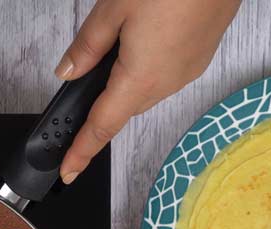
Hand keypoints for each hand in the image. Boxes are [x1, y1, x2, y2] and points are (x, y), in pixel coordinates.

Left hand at [56, 0, 240, 182]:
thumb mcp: (114, 8)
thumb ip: (87, 46)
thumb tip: (68, 71)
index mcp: (141, 78)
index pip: (103, 126)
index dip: (82, 151)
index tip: (69, 170)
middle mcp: (168, 82)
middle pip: (123, 107)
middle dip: (103, 101)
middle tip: (85, 81)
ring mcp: (188, 71)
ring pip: (145, 89)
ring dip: (127, 79)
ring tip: (122, 41)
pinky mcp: (202, 56)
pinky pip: (166, 74)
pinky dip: (149, 66)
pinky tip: (147, 37)